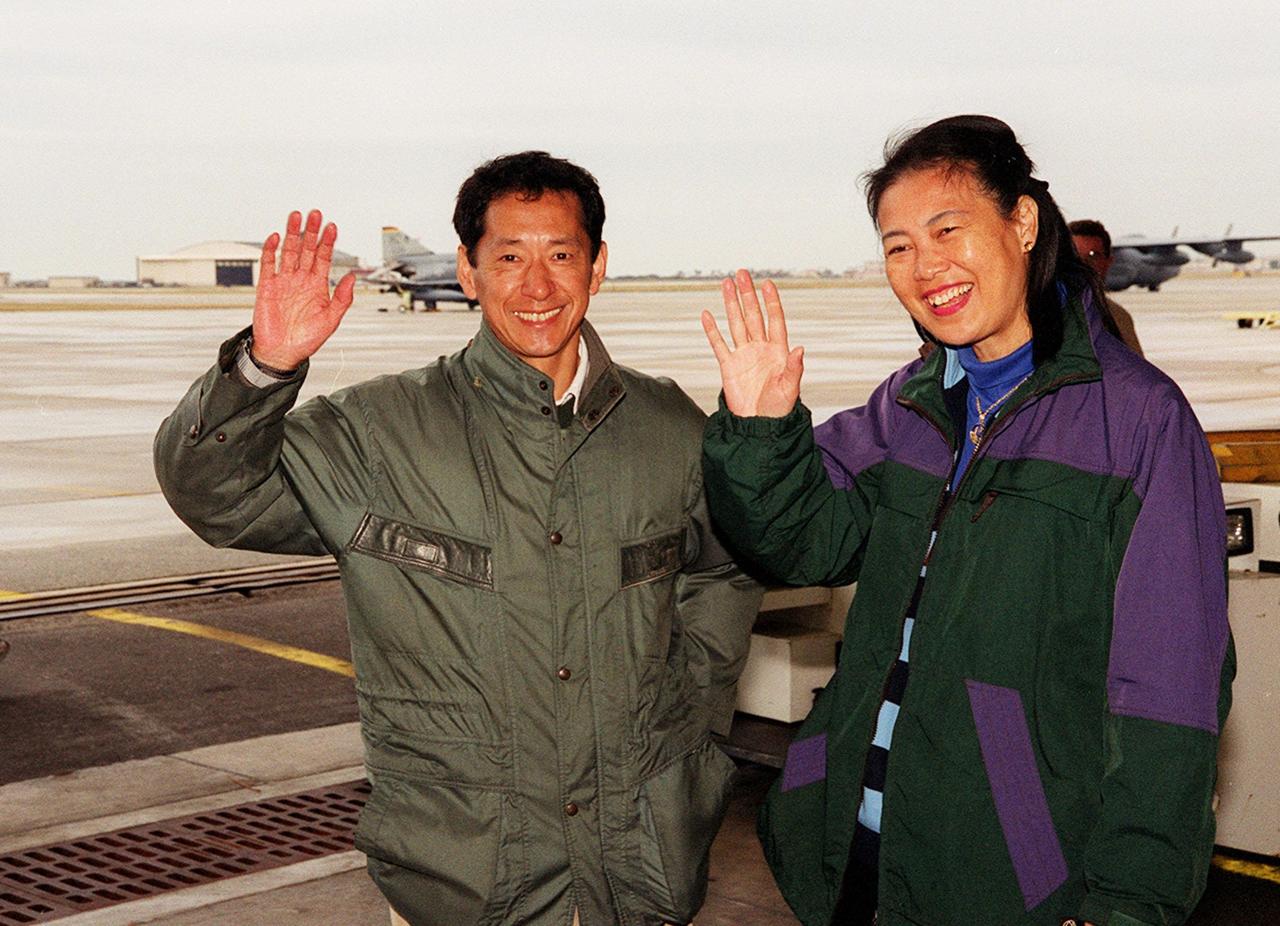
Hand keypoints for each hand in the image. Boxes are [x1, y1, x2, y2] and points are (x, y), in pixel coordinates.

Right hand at [251, 209, 355, 369]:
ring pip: (288, 252)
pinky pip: (268, 264)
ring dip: (292, 234)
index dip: (328, 242)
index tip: (332, 226)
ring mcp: (284, 281)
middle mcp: (301, 279)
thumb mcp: (331, 319)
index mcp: (317, 286)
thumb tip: (352, 277)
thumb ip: (342, 298)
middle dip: (311, 231)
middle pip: (306, 249)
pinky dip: (271, 250)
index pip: (323, 257)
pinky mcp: (267, 286)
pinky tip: (276, 237)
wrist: (282, 353)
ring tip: (296, 217)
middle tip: (315, 214)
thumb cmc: (307, 339)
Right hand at [701, 269, 802, 416]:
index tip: (767, 283)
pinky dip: (712, 330)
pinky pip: (719, 344)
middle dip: (747, 294)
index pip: (774, 320)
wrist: (759, 425)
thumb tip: (800, 349)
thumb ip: (794, 368)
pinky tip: (708, 314)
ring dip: (731, 304)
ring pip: (736, 323)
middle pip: (753, 315)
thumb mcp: (790, 389)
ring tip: (727, 284)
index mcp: (778, 351)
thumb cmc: (778, 409)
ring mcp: (744, 355)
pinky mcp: (729, 366)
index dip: (771, 302)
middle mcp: (760, 348)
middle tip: (742, 274)